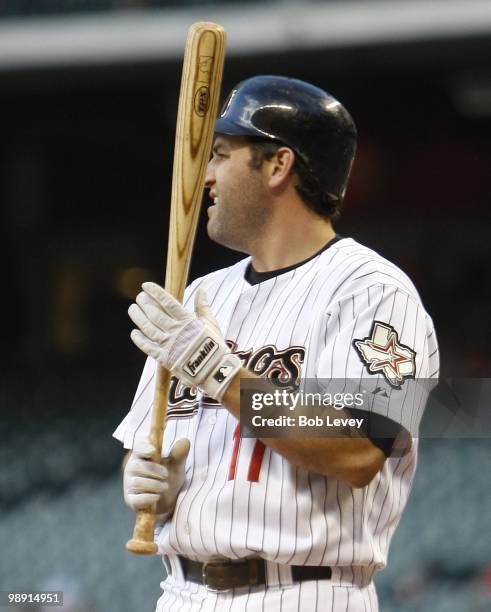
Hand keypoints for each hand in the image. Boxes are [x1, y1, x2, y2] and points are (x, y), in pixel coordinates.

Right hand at [123, 438, 189, 521]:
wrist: (168, 499)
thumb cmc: (169, 476)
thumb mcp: (176, 465)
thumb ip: (179, 454)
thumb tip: (185, 441)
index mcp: (142, 455)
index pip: (137, 448)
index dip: (143, 448)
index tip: (153, 451)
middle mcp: (132, 468)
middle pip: (136, 466)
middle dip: (154, 470)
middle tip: (166, 474)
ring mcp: (130, 484)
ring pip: (137, 483)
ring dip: (154, 485)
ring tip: (165, 487)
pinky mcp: (131, 500)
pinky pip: (136, 499)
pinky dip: (148, 498)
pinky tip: (157, 496)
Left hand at [128, 283, 240, 400]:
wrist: (214, 369)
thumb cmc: (214, 344)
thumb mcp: (211, 322)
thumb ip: (203, 306)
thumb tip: (202, 289)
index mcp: (187, 320)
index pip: (167, 302)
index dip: (155, 292)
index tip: (145, 286)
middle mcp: (175, 330)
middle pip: (155, 313)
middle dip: (144, 303)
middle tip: (139, 297)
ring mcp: (168, 344)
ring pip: (148, 328)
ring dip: (138, 317)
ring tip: (132, 309)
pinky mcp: (164, 358)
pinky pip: (148, 347)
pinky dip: (139, 340)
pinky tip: (134, 332)